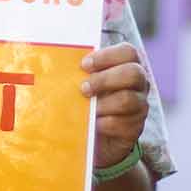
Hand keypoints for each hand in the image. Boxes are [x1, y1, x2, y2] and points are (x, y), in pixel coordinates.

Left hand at [80, 43, 148, 170]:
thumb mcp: (81, 84)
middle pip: (133, 73)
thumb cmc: (85, 103)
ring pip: (129, 99)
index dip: (107, 56)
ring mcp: (140, 106)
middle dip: (105, 79)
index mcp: (127, 66)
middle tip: (83, 88)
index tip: (84, 65)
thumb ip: (75, 72)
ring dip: (104, 103)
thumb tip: (50, 63)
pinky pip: (124, 123)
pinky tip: (94, 124)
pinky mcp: (135, 128)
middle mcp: (139, 84)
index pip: (128, 52)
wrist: (93, 138)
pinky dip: (105, 123)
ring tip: (87, 109)